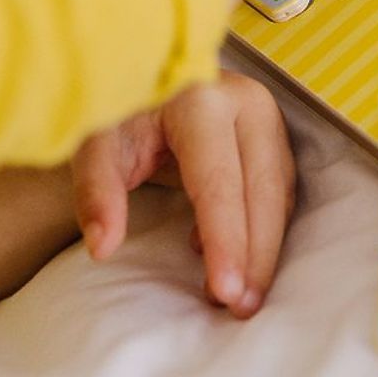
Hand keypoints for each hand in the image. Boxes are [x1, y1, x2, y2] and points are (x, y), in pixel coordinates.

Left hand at [71, 72, 295, 318]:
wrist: (152, 68)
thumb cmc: (122, 109)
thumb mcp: (95, 142)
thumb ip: (97, 191)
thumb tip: (104, 245)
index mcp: (203, 102)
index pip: (221, 183)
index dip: (226, 239)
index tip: (224, 292)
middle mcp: (247, 103)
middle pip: (264, 190)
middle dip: (256, 253)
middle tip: (242, 308)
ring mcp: (268, 114)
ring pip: (281, 190)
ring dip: (267, 245)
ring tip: (245, 295)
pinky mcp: (275, 130)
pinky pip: (281, 186)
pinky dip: (268, 226)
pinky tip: (243, 259)